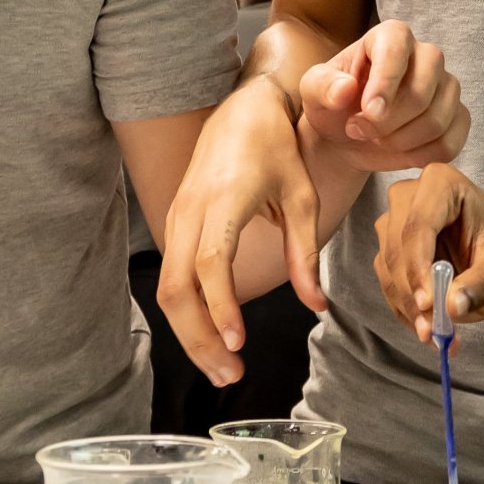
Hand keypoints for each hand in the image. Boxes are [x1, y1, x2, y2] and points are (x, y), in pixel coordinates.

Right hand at [158, 81, 327, 384]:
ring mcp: (176, 217)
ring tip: (223, 366)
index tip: (238, 341)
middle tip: (230, 375)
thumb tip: (316, 305)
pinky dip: (186, 312)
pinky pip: (171, 276)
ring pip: (167, 288)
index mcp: (224, 200)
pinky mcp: (174, 223)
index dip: (220, 306)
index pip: (211, 263)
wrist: (243, 108)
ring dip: (190, 333)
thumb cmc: (277, 149)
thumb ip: (306, 253)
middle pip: (177, 288)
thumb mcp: (303, 197)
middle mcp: (191, 211)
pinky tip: (211, 335)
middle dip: (199, 338)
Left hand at [300, 20, 467, 172]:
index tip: (367, 113)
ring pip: (438, 120)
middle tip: (359, 130)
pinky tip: (398, 151)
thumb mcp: (313, 92)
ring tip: (376, 139)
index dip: (384, 84)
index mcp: (391, 36)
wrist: (349, 134)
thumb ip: (323, 86)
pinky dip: (420, 156)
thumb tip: (346, 88)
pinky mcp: (458, 116)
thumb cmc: (333, 104)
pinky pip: (450, 142)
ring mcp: (447, 86)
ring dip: (400, 141)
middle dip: (388, 122)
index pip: (397, 49)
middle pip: (423, 90)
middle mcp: (426, 55)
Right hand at [374, 164, 483, 341]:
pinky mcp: (387, 250)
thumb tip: (453, 307)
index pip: (418, 225)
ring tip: (437, 336)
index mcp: (440, 183)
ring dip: (409, 308)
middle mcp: (408, 197)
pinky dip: (407, 312)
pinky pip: (388, 285)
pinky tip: (428, 330)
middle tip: (433, 330)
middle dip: (413, 293)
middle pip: (397, 248)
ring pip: (388, 270)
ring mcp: (393, 223)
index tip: (429, 303)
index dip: (418, 266)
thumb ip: (482, 283)